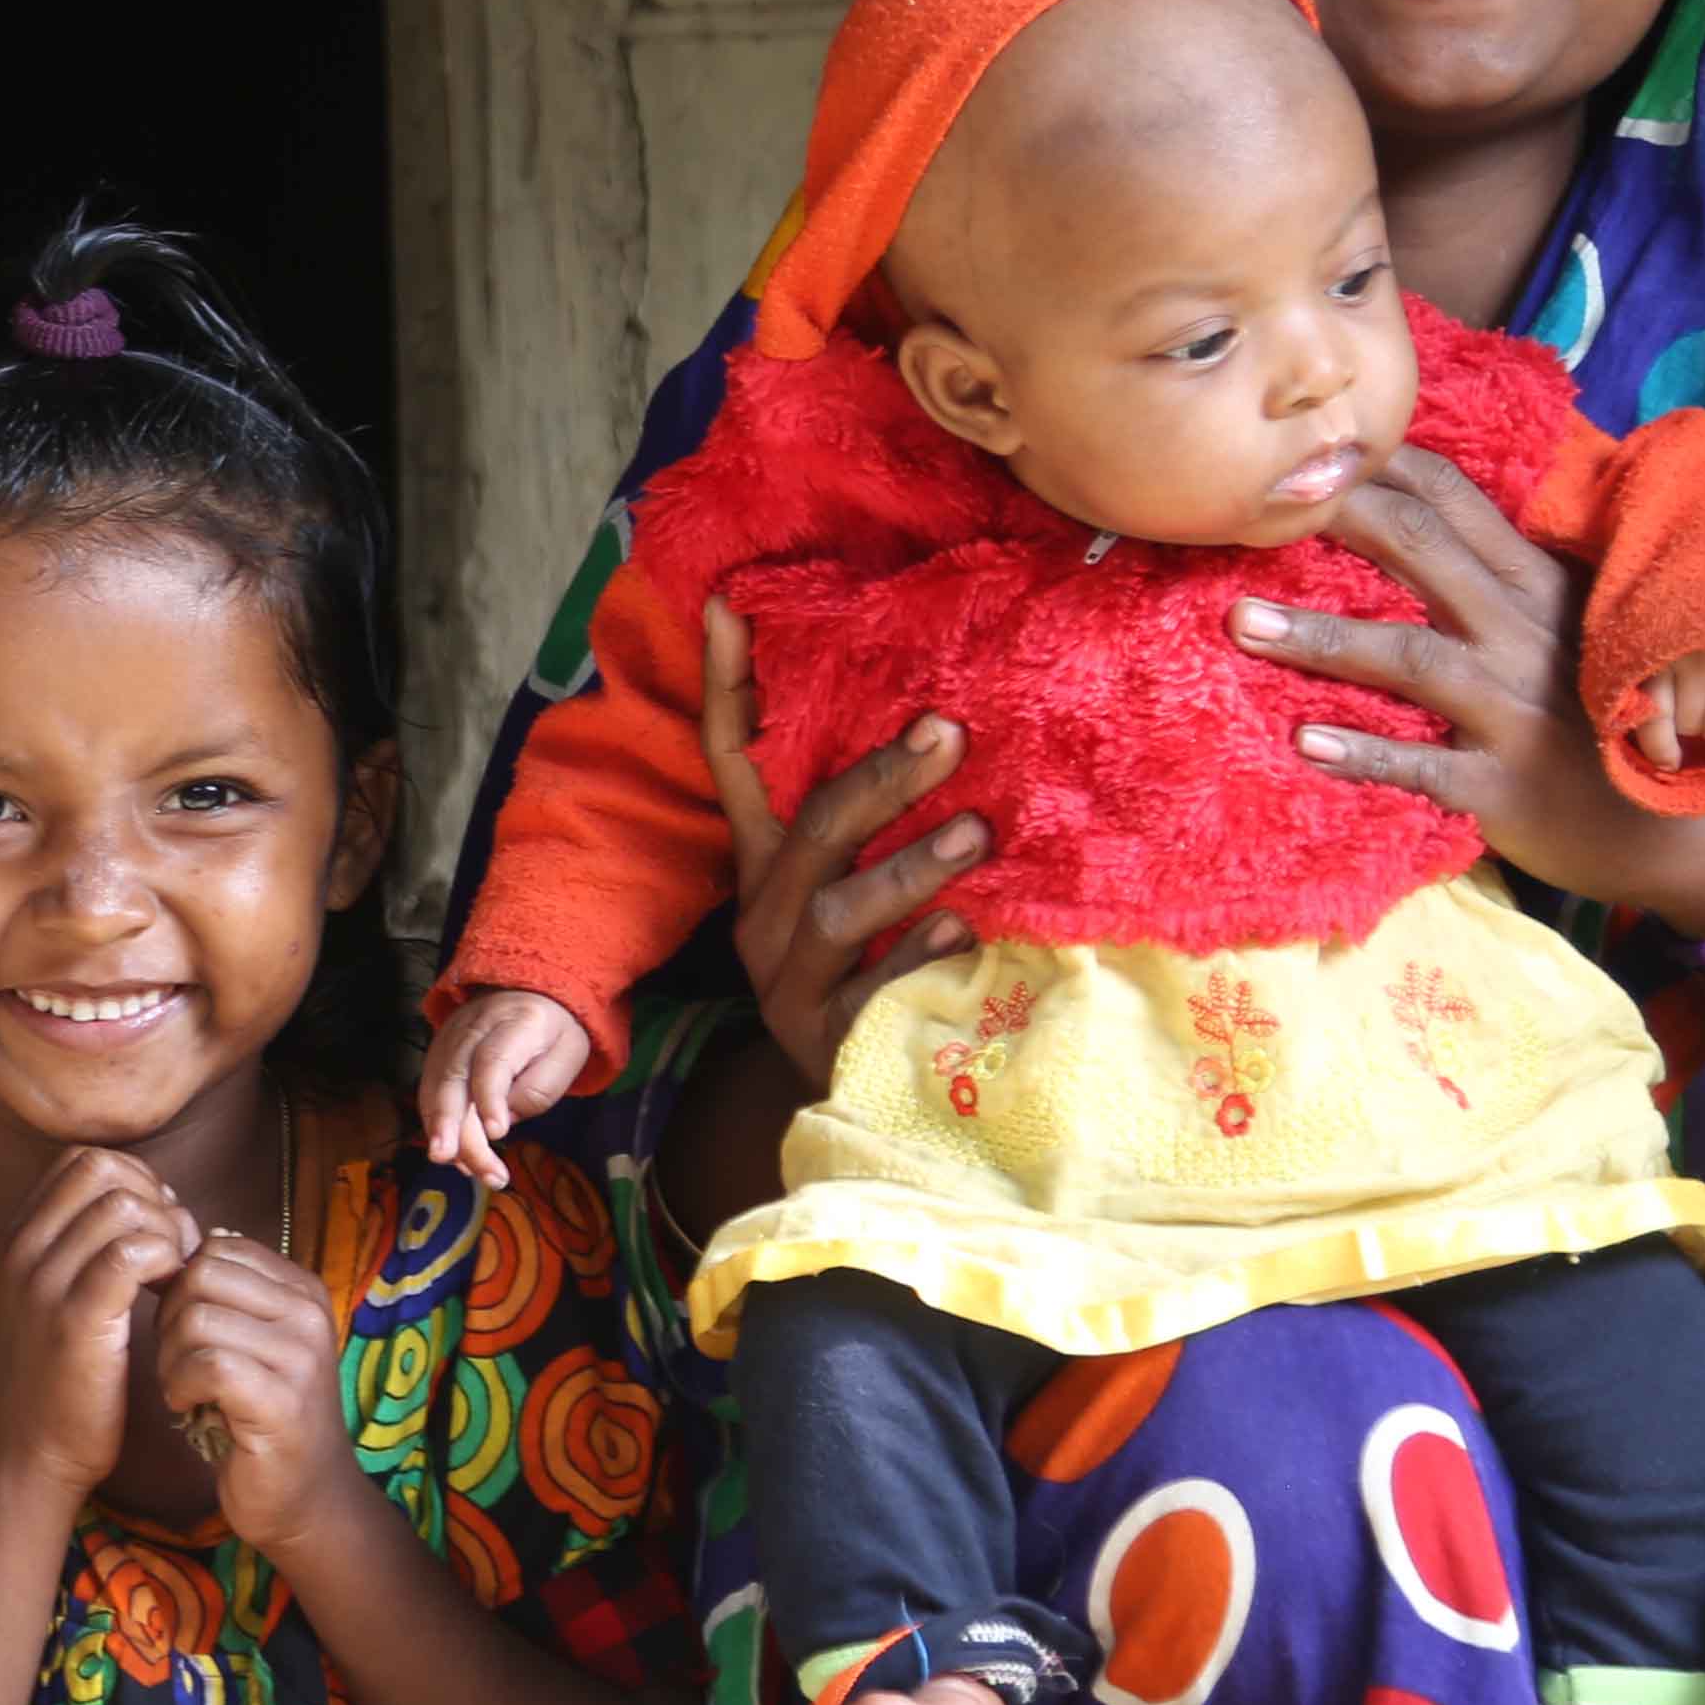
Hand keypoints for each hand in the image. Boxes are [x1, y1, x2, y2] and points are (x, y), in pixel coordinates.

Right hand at [0, 1147, 198, 1492]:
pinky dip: (166, 1261)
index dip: (134, 1180)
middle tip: (174, 1249)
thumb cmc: (61, 1380)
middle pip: (105, 1170)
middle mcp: (23, 1252)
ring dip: (167, 1231)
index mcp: (19, 1241)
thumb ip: (84, 1249)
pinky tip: (170, 1293)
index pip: (82, 1161)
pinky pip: (131, 1254)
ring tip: (176, 1275)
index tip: (156, 1228)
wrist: (30, 1455)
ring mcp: (44, 1285)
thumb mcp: (56, 1300)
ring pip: (123, 1206)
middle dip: (155, 1199)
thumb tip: (150, 1203)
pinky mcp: (75, 1322)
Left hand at [153, 1231, 372, 1568]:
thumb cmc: (262, 1418)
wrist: (305, 1498)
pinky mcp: (282, 1401)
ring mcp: (300, 1357)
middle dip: (169, 1319)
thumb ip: (227, 1293)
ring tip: (182, 1387)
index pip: (216, 1248)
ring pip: (196, 1318)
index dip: (180, 1286)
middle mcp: (309, 1313)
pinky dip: (179, 1385)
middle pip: (200, 1276)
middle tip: (176, 1362)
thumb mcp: (251, 1341)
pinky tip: (186, 1407)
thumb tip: (190, 1238)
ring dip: (169, 1358)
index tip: (184, 1332)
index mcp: (303, 1290)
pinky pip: (206, 1364)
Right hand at [419, 992, 592, 1190]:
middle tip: (448, 1158)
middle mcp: (474, 1026)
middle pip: (454, 1075)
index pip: (494, 1060)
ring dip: (443, 1132)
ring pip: (435, 1087)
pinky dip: (438, 1126)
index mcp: (516, 1022)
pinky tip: (455, 1154)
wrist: (528, 989)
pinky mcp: (437, 1052)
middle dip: (448, 1121)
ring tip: (463, 1168)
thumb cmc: (554, 1031)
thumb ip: (540, 1089)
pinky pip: (429, 1092)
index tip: (496, 1132)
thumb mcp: (568, 1054)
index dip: (490, 1097)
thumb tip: (502, 1120)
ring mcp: (449, 1038)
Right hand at [701, 597, 988, 1084]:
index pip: (734, 763)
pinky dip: (919, 958)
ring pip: (838, 911)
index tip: (728, 602)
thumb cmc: (876, 968)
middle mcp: (766, 917)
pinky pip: (874, 992)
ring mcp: (791, 983)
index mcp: (766, 866)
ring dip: (910, 865)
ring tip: (976, 831)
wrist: (861, 1102)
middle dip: (878, 779)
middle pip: (807, 832)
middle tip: (948, 733)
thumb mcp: (865, 885)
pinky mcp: (829, 1043)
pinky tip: (963, 936)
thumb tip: (946, 712)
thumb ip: (880, 819)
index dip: (730, 687)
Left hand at [1233, 448, 1704, 942]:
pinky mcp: (1502, 787)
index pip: (1455, 499)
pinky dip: (1364, 753)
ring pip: (1409, 656)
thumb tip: (1416, 518)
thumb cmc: (1608, 713)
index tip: (1307, 444)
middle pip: (1420, 552)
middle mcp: (1523, 634)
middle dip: (1334, 520)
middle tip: (1246, 505)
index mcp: (1538, 586)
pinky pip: (1423, 767)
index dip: (1381, 465)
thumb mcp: (1572, 627)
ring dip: (1321, 637)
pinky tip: (1304, 742)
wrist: (1683, 825)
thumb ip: (1503, 578)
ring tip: (1241, 622)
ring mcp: (1512, 710)